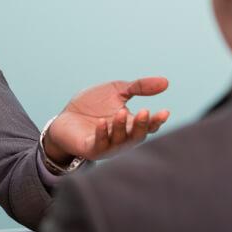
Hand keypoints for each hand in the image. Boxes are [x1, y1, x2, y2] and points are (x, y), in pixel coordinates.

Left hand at [43, 77, 170, 161]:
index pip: (148, 126)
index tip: (165, 111)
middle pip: (137, 136)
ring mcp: (107, 145)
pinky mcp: (91, 148)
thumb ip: (139, 87)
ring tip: (121, 112)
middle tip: (145, 112)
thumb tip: (166, 82)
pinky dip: (102, 134)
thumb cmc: (92, 106)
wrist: (65, 117)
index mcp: (130, 125)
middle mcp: (122, 138)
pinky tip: (102, 122)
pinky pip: (99, 144)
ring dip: (121, 127)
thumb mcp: (117, 90)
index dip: (157, 121)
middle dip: (141, 125)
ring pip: (119, 140)